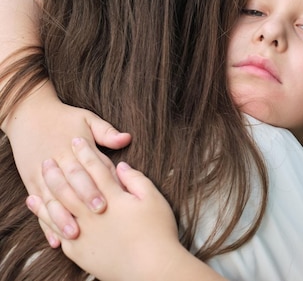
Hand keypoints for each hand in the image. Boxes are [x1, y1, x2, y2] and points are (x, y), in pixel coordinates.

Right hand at [4, 82, 130, 244]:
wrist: (28, 114)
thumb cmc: (64, 118)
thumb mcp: (87, 119)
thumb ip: (107, 131)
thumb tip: (126, 138)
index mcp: (75, 148)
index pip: (92, 167)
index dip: (102, 181)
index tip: (114, 195)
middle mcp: (59, 163)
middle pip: (73, 183)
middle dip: (85, 198)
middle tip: (98, 213)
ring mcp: (42, 175)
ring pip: (53, 200)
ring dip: (64, 218)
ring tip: (75, 233)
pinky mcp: (32, 183)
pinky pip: (40, 207)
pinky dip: (46, 224)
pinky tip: (55, 240)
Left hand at [26, 138, 182, 280]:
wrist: (151, 268)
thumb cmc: (157, 232)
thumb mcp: (154, 199)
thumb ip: (136, 180)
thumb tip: (121, 166)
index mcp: (114, 197)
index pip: (96, 169)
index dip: (86, 152)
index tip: (77, 140)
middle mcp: (94, 212)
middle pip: (72, 184)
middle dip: (60, 167)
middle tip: (51, 155)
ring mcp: (83, 231)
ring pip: (59, 204)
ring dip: (49, 186)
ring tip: (42, 173)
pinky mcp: (77, 249)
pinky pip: (55, 228)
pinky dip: (44, 214)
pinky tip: (38, 204)